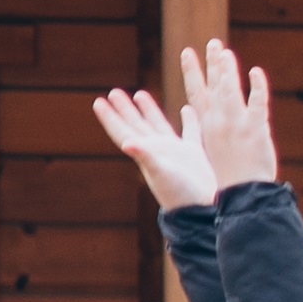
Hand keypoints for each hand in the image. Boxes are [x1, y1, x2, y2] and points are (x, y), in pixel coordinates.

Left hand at [89, 85, 217, 211]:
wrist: (204, 209)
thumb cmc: (181, 195)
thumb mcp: (161, 174)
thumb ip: (146, 157)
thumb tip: (127, 143)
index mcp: (147, 152)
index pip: (123, 131)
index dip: (110, 117)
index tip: (98, 101)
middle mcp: (157, 150)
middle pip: (137, 124)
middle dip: (124, 109)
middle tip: (113, 92)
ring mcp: (175, 152)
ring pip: (158, 125)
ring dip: (149, 110)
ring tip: (140, 94)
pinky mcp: (193, 155)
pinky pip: (190, 132)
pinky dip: (188, 120)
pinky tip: (187, 109)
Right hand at [176, 40, 277, 189]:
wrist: (242, 194)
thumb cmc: (228, 175)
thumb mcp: (213, 148)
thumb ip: (210, 129)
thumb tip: (201, 116)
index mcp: (207, 126)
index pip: (197, 93)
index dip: (192, 72)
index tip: (187, 53)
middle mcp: (219, 121)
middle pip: (213, 87)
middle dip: (211, 64)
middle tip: (211, 42)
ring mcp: (237, 124)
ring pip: (230, 91)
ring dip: (227, 70)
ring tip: (224, 51)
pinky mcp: (256, 130)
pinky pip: (258, 104)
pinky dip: (257, 88)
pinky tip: (256, 72)